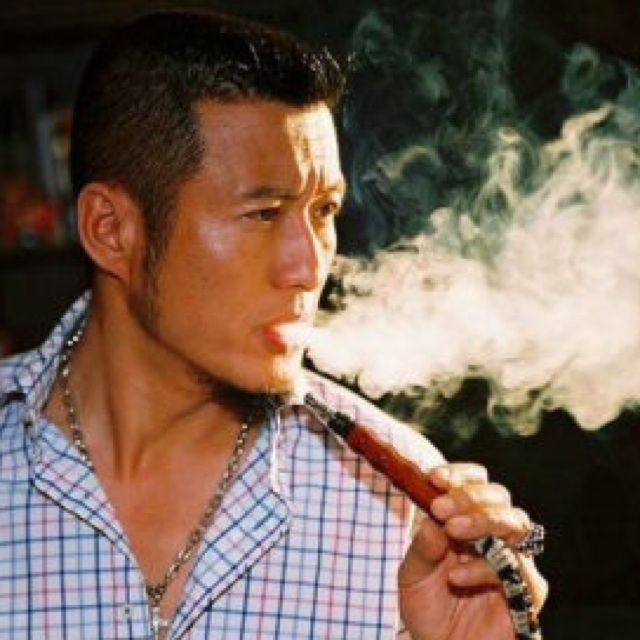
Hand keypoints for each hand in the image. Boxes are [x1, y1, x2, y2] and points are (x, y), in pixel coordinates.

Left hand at [397, 463, 547, 639]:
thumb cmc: (430, 611)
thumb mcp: (413, 575)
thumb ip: (422, 547)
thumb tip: (432, 518)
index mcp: (466, 521)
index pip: (474, 482)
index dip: (459, 475)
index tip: (434, 478)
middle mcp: (495, 535)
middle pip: (498, 496)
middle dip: (468, 496)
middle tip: (441, 508)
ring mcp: (514, 560)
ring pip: (515, 522)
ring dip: (483, 520)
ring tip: (453, 530)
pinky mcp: (528, 592)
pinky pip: (517, 568)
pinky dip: (485, 567)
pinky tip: (457, 577)